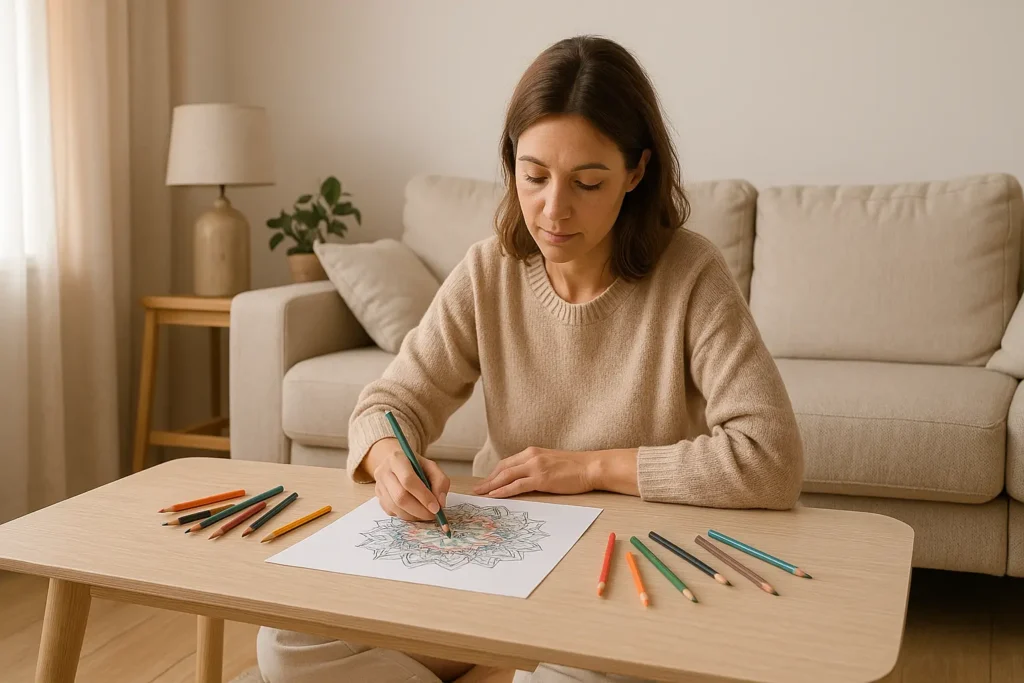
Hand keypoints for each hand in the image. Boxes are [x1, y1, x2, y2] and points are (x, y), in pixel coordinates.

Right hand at [364, 438, 449, 521]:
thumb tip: (440, 503)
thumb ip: (440, 482)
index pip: (408, 480)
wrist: (397, 463)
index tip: (436, 508)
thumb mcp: (431, 467)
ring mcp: (379, 485)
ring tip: (426, 514)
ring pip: (395, 507)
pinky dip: (406, 515)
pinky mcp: (378, 497)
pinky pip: (391, 512)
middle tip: (433, 515)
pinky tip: (415, 511)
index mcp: (397, 459)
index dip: (423, 496)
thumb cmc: (416, 465)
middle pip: (400, 496)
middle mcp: (384, 471)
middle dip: (419, 510)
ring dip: (413, 515)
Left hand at [472, 447, 595, 497]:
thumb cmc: (575, 467)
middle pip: (503, 468)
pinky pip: (517, 485)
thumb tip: (525, 478)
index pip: (507, 462)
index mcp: (532, 452)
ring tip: (480, 494)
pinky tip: (495, 495)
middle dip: (488, 480)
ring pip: (506, 476)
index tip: (485, 482)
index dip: (494, 473)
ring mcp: (536, 467)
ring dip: (491, 486)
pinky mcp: (541, 478)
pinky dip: (504, 490)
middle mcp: (531, 456)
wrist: (591, 467)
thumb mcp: (551, 462)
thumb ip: (537, 466)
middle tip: (477, 490)